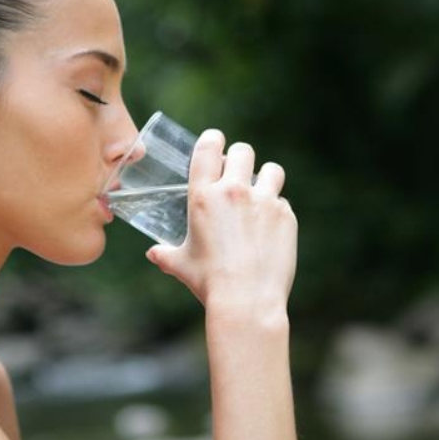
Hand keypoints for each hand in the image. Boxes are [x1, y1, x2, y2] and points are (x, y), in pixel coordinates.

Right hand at [145, 129, 297, 314]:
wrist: (247, 300)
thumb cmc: (209, 282)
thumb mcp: (181, 265)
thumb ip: (165, 255)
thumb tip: (153, 254)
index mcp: (204, 196)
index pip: (208, 148)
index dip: (212, 139)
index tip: (215, 142)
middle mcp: (234, 191)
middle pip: (243, 151)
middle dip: (239, 158)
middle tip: (237, 173)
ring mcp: (264, 201)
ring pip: (271, 170)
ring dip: (265, 177)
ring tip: (260, 193)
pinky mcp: (285, 216)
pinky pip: (282, 201)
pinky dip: (276, 210)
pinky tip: (269, 228)